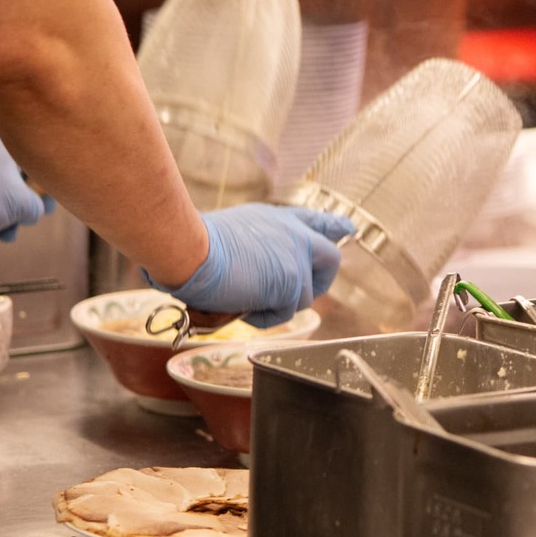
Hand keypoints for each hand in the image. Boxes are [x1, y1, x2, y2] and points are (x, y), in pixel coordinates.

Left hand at [0, 123, 53, 243]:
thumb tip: (36, 211)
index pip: (39, 162)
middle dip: (20, 211)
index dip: (49, 188)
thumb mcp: (19, 204)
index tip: (48, 207)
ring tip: (1, 235)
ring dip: (3, 219)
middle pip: (19, 182)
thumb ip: (37, 207)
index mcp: (7, 141)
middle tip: (20, 224)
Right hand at [143, 203, 354, 327]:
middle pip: (330, 256)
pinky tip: (244, 307)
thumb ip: (254, 248)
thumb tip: (254, 274)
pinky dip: (266, 317)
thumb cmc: (195, 245)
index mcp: (276, 219)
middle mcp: (293, 233)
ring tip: (248, 301)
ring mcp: (296, 256)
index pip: (313, 220)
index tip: (346, 229)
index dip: (331, 227)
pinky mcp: (292, 280)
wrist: (189, 248)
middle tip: (304, 293)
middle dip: (322, 280)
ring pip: (305, 295)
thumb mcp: (232, 235)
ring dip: (279, 305)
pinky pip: (287, 312)